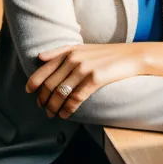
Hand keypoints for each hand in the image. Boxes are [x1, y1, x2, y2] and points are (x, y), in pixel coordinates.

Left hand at [25, 43, 144, 118]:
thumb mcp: (83, 48)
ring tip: (52, 114)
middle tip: (43, 108)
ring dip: (53, 107)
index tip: (30, 92)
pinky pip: (75, 98)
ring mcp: (84, 68)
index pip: (44, 68)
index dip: (34, 82)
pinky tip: (65, 115)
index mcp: (69, 51)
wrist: (132, 56)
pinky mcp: (95, 78)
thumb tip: (39, 57)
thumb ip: (61, 52)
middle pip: (50, 84)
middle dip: (43, 99)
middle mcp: (74, 58)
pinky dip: (67, 109)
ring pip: (60, 93)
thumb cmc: (108, 54)